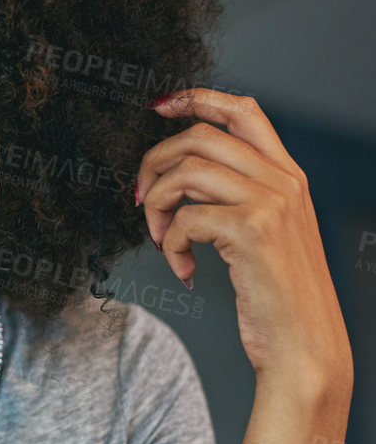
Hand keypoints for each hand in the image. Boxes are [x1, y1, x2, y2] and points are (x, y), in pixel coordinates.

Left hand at [138, 88, 351, 385]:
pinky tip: (183, 270)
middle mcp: (283, 181)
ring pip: (186, 172)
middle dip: (155, 162)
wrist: (303, 345)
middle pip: (200, 136)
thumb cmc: (278, 297)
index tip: (159, 108)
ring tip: (161, 238)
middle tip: (140, 199)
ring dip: (157, 206)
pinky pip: (185, 218)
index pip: (244, 110)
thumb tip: (183, 176)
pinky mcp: (250, 230)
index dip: (197, 99)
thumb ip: (240, 197)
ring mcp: (269, 203)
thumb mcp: (269, 234)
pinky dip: (170, 245)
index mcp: (288, 175)